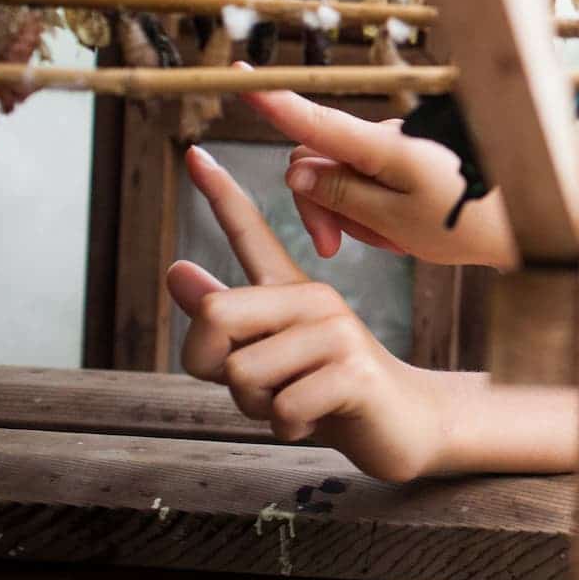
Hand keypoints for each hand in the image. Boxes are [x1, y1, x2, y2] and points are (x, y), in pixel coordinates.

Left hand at [167, 144, 449, 481]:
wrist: (402, 424)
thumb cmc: (327, 394)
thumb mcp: (266, 359)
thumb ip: (223, 325)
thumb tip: (176, 270)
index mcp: (291, 291)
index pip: (249, 233)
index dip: (220, 195)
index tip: (194, 153)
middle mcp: (315, 298)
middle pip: (215, 314)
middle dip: (214, 366)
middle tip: (256, 388)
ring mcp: (338, 330)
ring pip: (244, 372)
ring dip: (258, 407)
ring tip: (296, 405)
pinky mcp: (354, 370)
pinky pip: (282, 406)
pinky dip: (288, 427)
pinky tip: (317, 420)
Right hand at [237, 73, 520, 268]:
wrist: (528, 225)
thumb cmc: (468, 224)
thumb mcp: (395, 222)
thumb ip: (341, 195)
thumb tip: (295, 170)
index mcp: (381, 147)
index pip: (316, 119)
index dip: (274, 101)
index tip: (239, 76)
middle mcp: (385, 138)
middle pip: (315, 158)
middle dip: (315, 203)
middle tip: (333, 250)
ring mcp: (396, 148)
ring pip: (341, 178)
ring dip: (352, 215)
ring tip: (394, 241)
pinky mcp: (408, 161)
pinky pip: (370, 184)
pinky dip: (375, 214)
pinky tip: (406, 236)